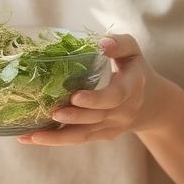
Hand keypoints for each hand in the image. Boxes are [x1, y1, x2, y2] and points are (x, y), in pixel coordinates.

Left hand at [20, 34, 166, 145]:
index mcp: (131, 88)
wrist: (152, 103)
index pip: (114, 97)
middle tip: (52, 112)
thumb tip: (101, 43)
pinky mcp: (102, 136)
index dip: (95, 99)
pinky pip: (78, 140)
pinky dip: (55, 140)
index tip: (75, 96)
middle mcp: (123, 112)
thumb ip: (120, 43)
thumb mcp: (133, 51)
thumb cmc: (135, 70)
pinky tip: (30, 138)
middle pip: (96, 118)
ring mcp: (112, 127)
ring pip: (83, 135)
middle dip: (74, 117)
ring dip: (57, 137)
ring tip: (31, 135)